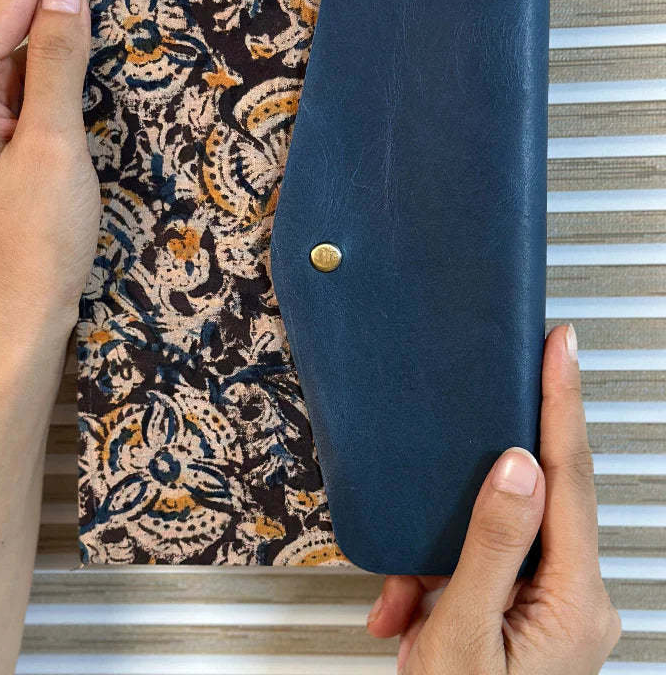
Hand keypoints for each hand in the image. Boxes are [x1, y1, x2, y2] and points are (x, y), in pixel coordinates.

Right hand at [366, 324, 621, 673]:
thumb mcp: (464, 636)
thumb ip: (493, 545)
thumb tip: (517, 467)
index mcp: (574, 599)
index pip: (570, 474)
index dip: (562, 401)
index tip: (561, 347)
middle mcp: (576, 599)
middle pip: (524, 508)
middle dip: (463, 509)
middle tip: (446, 514)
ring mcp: (554, 609)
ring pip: (492, 540)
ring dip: (436, 565)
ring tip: (406, 612)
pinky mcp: (530, 615)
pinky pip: (483, 570)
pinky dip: (439, 585)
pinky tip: (412, 619)